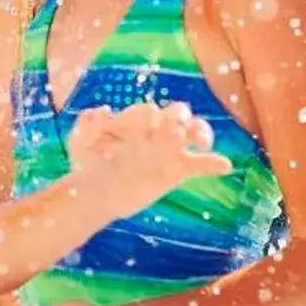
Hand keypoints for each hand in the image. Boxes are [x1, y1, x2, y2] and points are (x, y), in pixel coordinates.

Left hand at [66, 100, 228, 204]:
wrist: (94, 194)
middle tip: (171, 131)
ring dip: (201, 131)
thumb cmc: (87, 162)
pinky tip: (224, 166)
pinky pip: (199, 164)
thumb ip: (87, 124)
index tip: (139, 133)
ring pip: (194, 131)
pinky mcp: (176, 172)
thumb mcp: (80, 142)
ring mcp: (167, 150)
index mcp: (134, 121)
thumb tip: (104, 110)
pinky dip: (214, 163)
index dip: (146, 119)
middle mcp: (154, 131)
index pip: (148, 111)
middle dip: (178, 116)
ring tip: (200, 142)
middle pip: (177, 112)